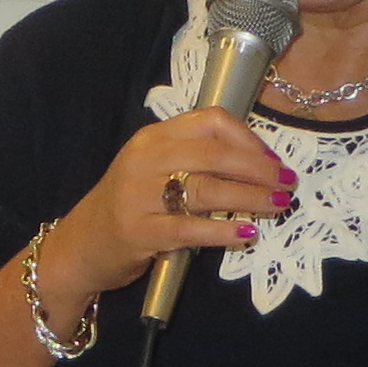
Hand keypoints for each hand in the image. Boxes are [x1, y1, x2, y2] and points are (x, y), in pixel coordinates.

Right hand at [48, 109, 294, 301]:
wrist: (81, 245)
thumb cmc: (129, 206)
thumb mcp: (155, 169)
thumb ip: (195, 160)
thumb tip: (258, 164)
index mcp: (154, 137)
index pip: (210, 122)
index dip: (249, 138)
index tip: (273, 159)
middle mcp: (145, 158)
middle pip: (214, 153)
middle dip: (259, 168)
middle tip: (286, 184)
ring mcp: (139, 194)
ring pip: (206, 188)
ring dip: (249, 196)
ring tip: (277, 205)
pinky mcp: (139, 231)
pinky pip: (190, 228)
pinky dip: (222, 230)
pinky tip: (246, 232)